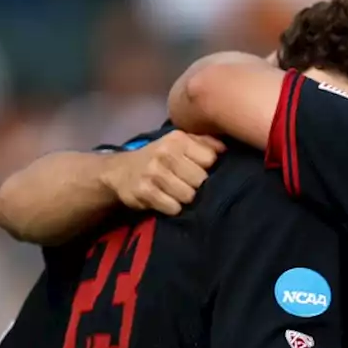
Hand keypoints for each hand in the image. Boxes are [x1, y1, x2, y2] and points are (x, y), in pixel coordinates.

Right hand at [100, 131, 224, 215]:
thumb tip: (227, 148)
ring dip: (185, 198)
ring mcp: (154, 173)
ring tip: (176, 193)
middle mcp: (166, 153)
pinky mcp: (144, 192)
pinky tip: (166, 201)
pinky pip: (174, 208)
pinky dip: (172, 208)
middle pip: (201, 179)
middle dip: (196, 185)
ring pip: (189, 195)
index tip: (198, 169)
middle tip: (186, 184)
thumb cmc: (159, 158)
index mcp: (178, 139)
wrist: (120, 171)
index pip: (210, 159)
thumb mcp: (179, 143)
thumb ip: (204, 143)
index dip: (207, 168)